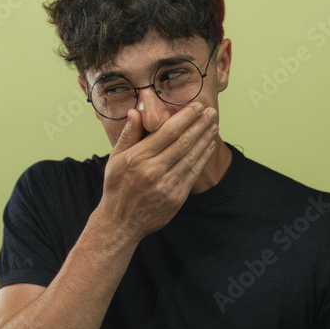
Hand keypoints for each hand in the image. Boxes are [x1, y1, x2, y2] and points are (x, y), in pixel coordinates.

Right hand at [96, 103, 218, 242]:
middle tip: (211, 111)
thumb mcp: (115, 159)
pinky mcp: (176, 197)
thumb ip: (128, 135)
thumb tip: (135, 111)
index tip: (196, 106)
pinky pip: (193, 173)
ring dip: (205, 138)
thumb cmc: (117, 187)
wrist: (120, 222)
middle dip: (200, 124)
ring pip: (191, 156)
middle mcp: (153, 170)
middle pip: (183, 141)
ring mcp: (166, 185)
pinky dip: (203, 157)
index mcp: (138, 157)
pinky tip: (209, 145)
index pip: (167, 132)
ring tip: (214, 124)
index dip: (185, 117)